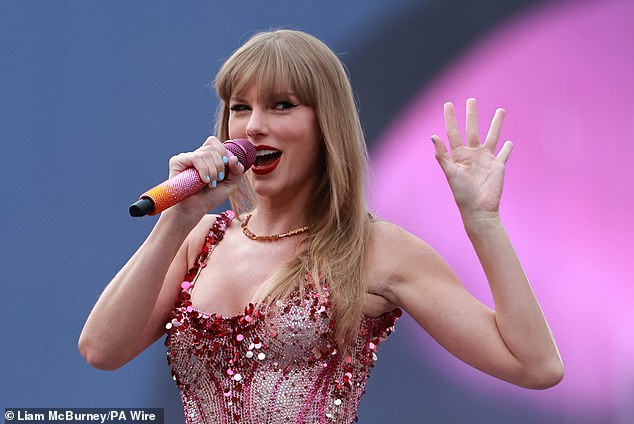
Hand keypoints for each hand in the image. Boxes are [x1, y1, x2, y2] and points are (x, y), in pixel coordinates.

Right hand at [164, 136, 243, 218]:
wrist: (195, 209)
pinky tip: (204, 181)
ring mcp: (187, 157)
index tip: (225, 171)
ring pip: (206, 153)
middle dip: (220, 165)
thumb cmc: (210, 197)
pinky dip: (204, 170)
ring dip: (213, 170)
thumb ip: (237, 171)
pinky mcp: (177, 161)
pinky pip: (195, 158)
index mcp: (208, 157)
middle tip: (218, 180)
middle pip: (213, 148)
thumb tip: (233, 157)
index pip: (216, 143)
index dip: (223, 154)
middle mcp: (197, 155)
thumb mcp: (230, 184)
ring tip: (210, 183)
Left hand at [431, 98, 512, 221]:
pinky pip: (504, 154)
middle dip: (472, 115)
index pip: (453, 132)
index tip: (448, 104)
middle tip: (471, 100)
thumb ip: (442, 155)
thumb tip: (433, 136)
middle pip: (472, 129)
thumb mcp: (450, 173)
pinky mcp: (498, 165)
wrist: (478, 208)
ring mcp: (486, 159)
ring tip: (500, 110)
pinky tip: (510, 142)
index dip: (450, 118)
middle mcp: (472, 154)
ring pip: (492, 136)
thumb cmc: (461, 193)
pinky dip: (508, 148)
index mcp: (458, 155)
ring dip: (496, 124)